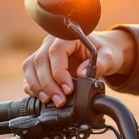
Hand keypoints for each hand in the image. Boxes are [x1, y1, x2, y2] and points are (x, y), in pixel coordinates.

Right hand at [22, 27, 136, 106]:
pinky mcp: (41, 65)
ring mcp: (44, 52)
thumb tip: (82, 74)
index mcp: (68, 37)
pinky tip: (41, 97)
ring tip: (48, 100)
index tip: (68, 89)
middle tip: (60, 101)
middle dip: (48, 84)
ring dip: (37, 86)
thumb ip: (100, 64)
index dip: (59, 72)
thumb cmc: (104, 51)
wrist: (101, 51)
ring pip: (30, 67)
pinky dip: (32, 87)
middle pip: (40, 61)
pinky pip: (29, 74)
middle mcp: (51, 42)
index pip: (56, 52)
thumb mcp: (109, 57)